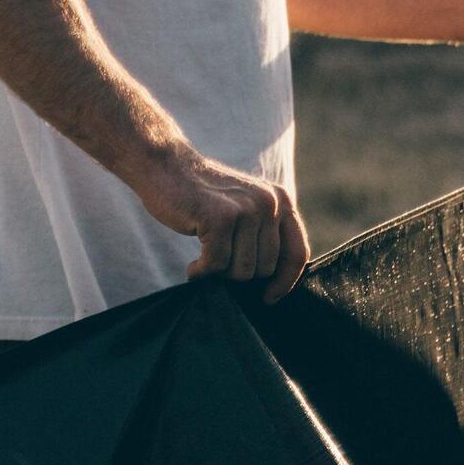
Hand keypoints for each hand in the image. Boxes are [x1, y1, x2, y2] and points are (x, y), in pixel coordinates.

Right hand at [127, 144, 310, 302]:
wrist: (165, 167)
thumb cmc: (203, 197)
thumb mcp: (246, 207)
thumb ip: (266, 233)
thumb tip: (278, 283)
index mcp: (280, 200)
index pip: (297, 252)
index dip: (285, 282)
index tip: (268, 298)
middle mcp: (269, 202)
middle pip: (266, 268)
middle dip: (239, 274)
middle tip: (217, 261)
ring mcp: (246, 209)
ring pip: (243, 270)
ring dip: (219, 273)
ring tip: (204, 258)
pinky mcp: (220, 217)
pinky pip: (217, 264)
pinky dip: (201, 272)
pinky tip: (193, 265)